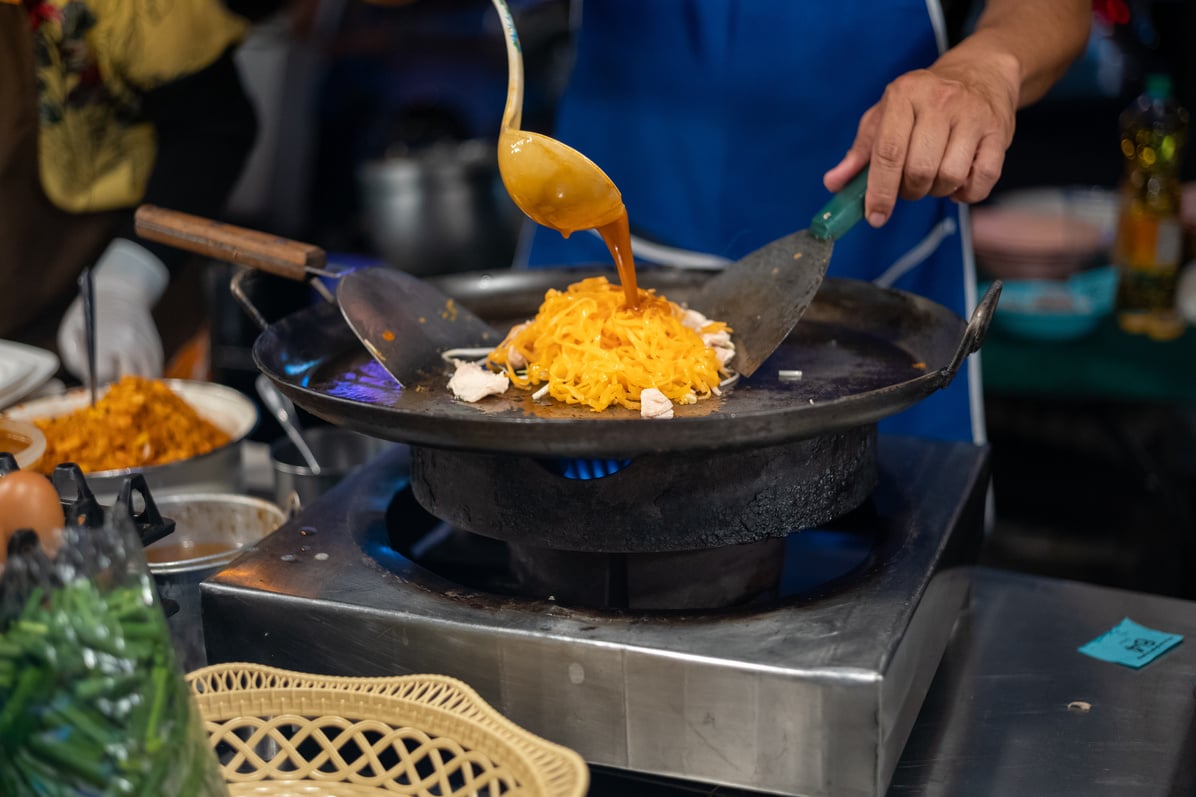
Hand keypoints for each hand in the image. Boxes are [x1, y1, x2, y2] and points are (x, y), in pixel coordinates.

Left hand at [57, 239, 168, 383]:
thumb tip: (91, 387)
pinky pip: (154, 374)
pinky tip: (133, 381)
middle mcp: (130, 346)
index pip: (103, 377)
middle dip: (116, 391)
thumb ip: (78, 362)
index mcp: (105, 342)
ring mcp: (146, 348)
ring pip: (145, 382)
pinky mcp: (156, 349)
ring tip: (122, 390)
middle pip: (126, 383)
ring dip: (134, 390)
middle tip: (106, 393)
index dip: (95, 386)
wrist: (120, 292)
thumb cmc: (89, 316)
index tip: (92, 390)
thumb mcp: (71, 335)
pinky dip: (144, 381)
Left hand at [823, 55, 1018, 227]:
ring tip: (933, 178)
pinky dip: (965, 194)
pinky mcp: (999, 131)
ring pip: (948, 177)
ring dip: (936, 191)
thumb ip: (860, 153)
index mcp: (904, 95)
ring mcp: (973, 115)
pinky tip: (957, 181)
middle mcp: (940, 101)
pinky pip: (981, 180)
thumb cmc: (923, 101)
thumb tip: (834, 183)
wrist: (980, 72)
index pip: (888, 153)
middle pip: (919, 170)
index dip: (879, 191)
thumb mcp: (885, 117)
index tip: (875, 216)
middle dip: (909, 191)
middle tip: (909, 185)